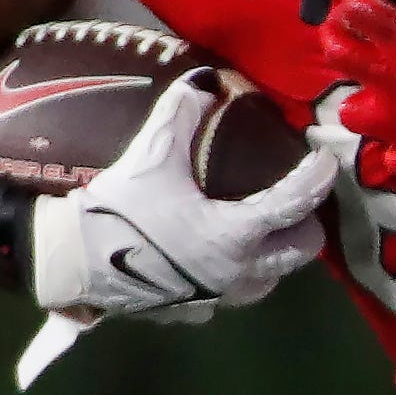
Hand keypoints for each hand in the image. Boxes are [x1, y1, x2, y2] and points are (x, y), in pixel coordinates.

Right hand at [28, 74, 334, 321]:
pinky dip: (234, 274)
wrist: (70, 265)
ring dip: (272, 254)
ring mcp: (217, 299)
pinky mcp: (193, 313)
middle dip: (303, 225)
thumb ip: (181, 115)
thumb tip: (204, 81)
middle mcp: (238, 274)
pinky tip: (214, 253)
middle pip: (300, 251)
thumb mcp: (152, 156)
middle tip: (291, 199)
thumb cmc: (118, 211)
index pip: (296, 204)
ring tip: (259, 227)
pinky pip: (230, 295)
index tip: (325, 161)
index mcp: (236, 235)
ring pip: (270, 279)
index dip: (317, 179)